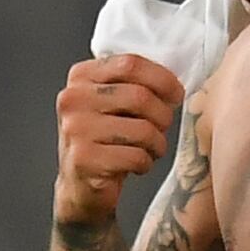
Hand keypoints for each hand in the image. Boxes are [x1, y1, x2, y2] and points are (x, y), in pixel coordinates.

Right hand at [55, 53, 184, 227]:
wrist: (80, 186)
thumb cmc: (104, 142)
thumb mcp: (111, 104)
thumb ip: (132, 85)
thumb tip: (173, 82)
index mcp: (81, 77)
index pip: (130, 64)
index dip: (162, 79)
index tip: (176, 94)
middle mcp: (73, 99)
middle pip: (140, 97)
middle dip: (163, 116)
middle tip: (163, 128)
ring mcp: (75, 129)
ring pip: (142, 129)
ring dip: (157, 143)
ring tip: (151, 149)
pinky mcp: (83, 159)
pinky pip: (135, 157)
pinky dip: (145, 163)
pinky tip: (137, 165)